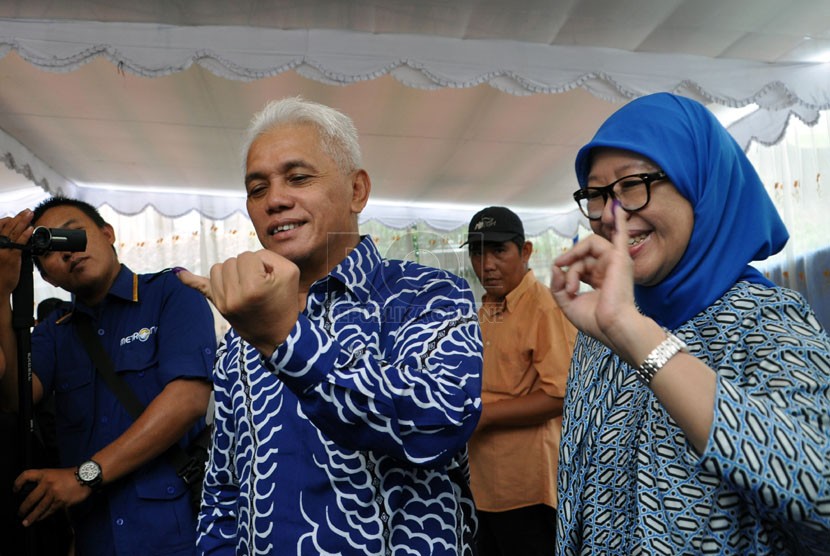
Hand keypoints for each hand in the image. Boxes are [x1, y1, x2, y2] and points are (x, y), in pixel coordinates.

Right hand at [0, 210, 34, 295]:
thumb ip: (3, 247)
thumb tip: (13, 239)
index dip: (9, 220)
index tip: (17, 215)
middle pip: (7, 227)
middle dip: (18, 217)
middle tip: (27, 211)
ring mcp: (4, 250)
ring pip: (14, 232)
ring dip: (23, 221)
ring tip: (30, 214)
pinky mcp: (11, 257)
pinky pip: (19, 243)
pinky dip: (25, 234)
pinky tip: (30, 229)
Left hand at [13, 467, 90, 525]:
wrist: (86, 476)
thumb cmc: (70, 475)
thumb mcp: (54, 473)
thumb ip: (44, 481)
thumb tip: (33, 495)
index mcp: (45, 474)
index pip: (26, 475)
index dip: (18, 483)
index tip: (15, 490)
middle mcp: (48, 483)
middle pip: (30, 498)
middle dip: (23, 508)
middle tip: (20, 513)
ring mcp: (55, 493)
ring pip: (39, 508)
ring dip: (31, 517)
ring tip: (26, 522)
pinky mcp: (62, 502)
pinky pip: (49, 511)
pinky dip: (43, 516)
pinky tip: (39, 519)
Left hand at [176, 250, 300, 354]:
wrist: (279, 334)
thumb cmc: (285, 300)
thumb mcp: (288, 271)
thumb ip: (266, 255)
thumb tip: (242, 259)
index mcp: (253, 287)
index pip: (248, 256)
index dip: (262, 264)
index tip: (270, 280)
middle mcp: (234, 296)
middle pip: (231, 261)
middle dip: (247, 268)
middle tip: (261, 286)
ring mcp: (223, 303)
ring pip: (218, 269)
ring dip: (232, 273)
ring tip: (246, 286)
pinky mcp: (218, 306)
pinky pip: (201, 288)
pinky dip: (190, 280)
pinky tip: (179, 273)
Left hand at [550, 203, 640, 351]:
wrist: (612, 326)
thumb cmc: (596, 321)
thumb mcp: (568, 303)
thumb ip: (558, 285)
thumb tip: (556, 267)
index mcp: (600, 280)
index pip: (579, 265)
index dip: (568, 273)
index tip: (565, 287)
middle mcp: (609, 269)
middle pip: (582, 256)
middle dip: (571, 267)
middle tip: (566, 282)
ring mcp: (616, 262)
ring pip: (589, 247)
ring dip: (576, 260)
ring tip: (572, 278)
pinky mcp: (621, 258)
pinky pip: (620, 233)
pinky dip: (619, 220)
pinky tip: (617, 207)